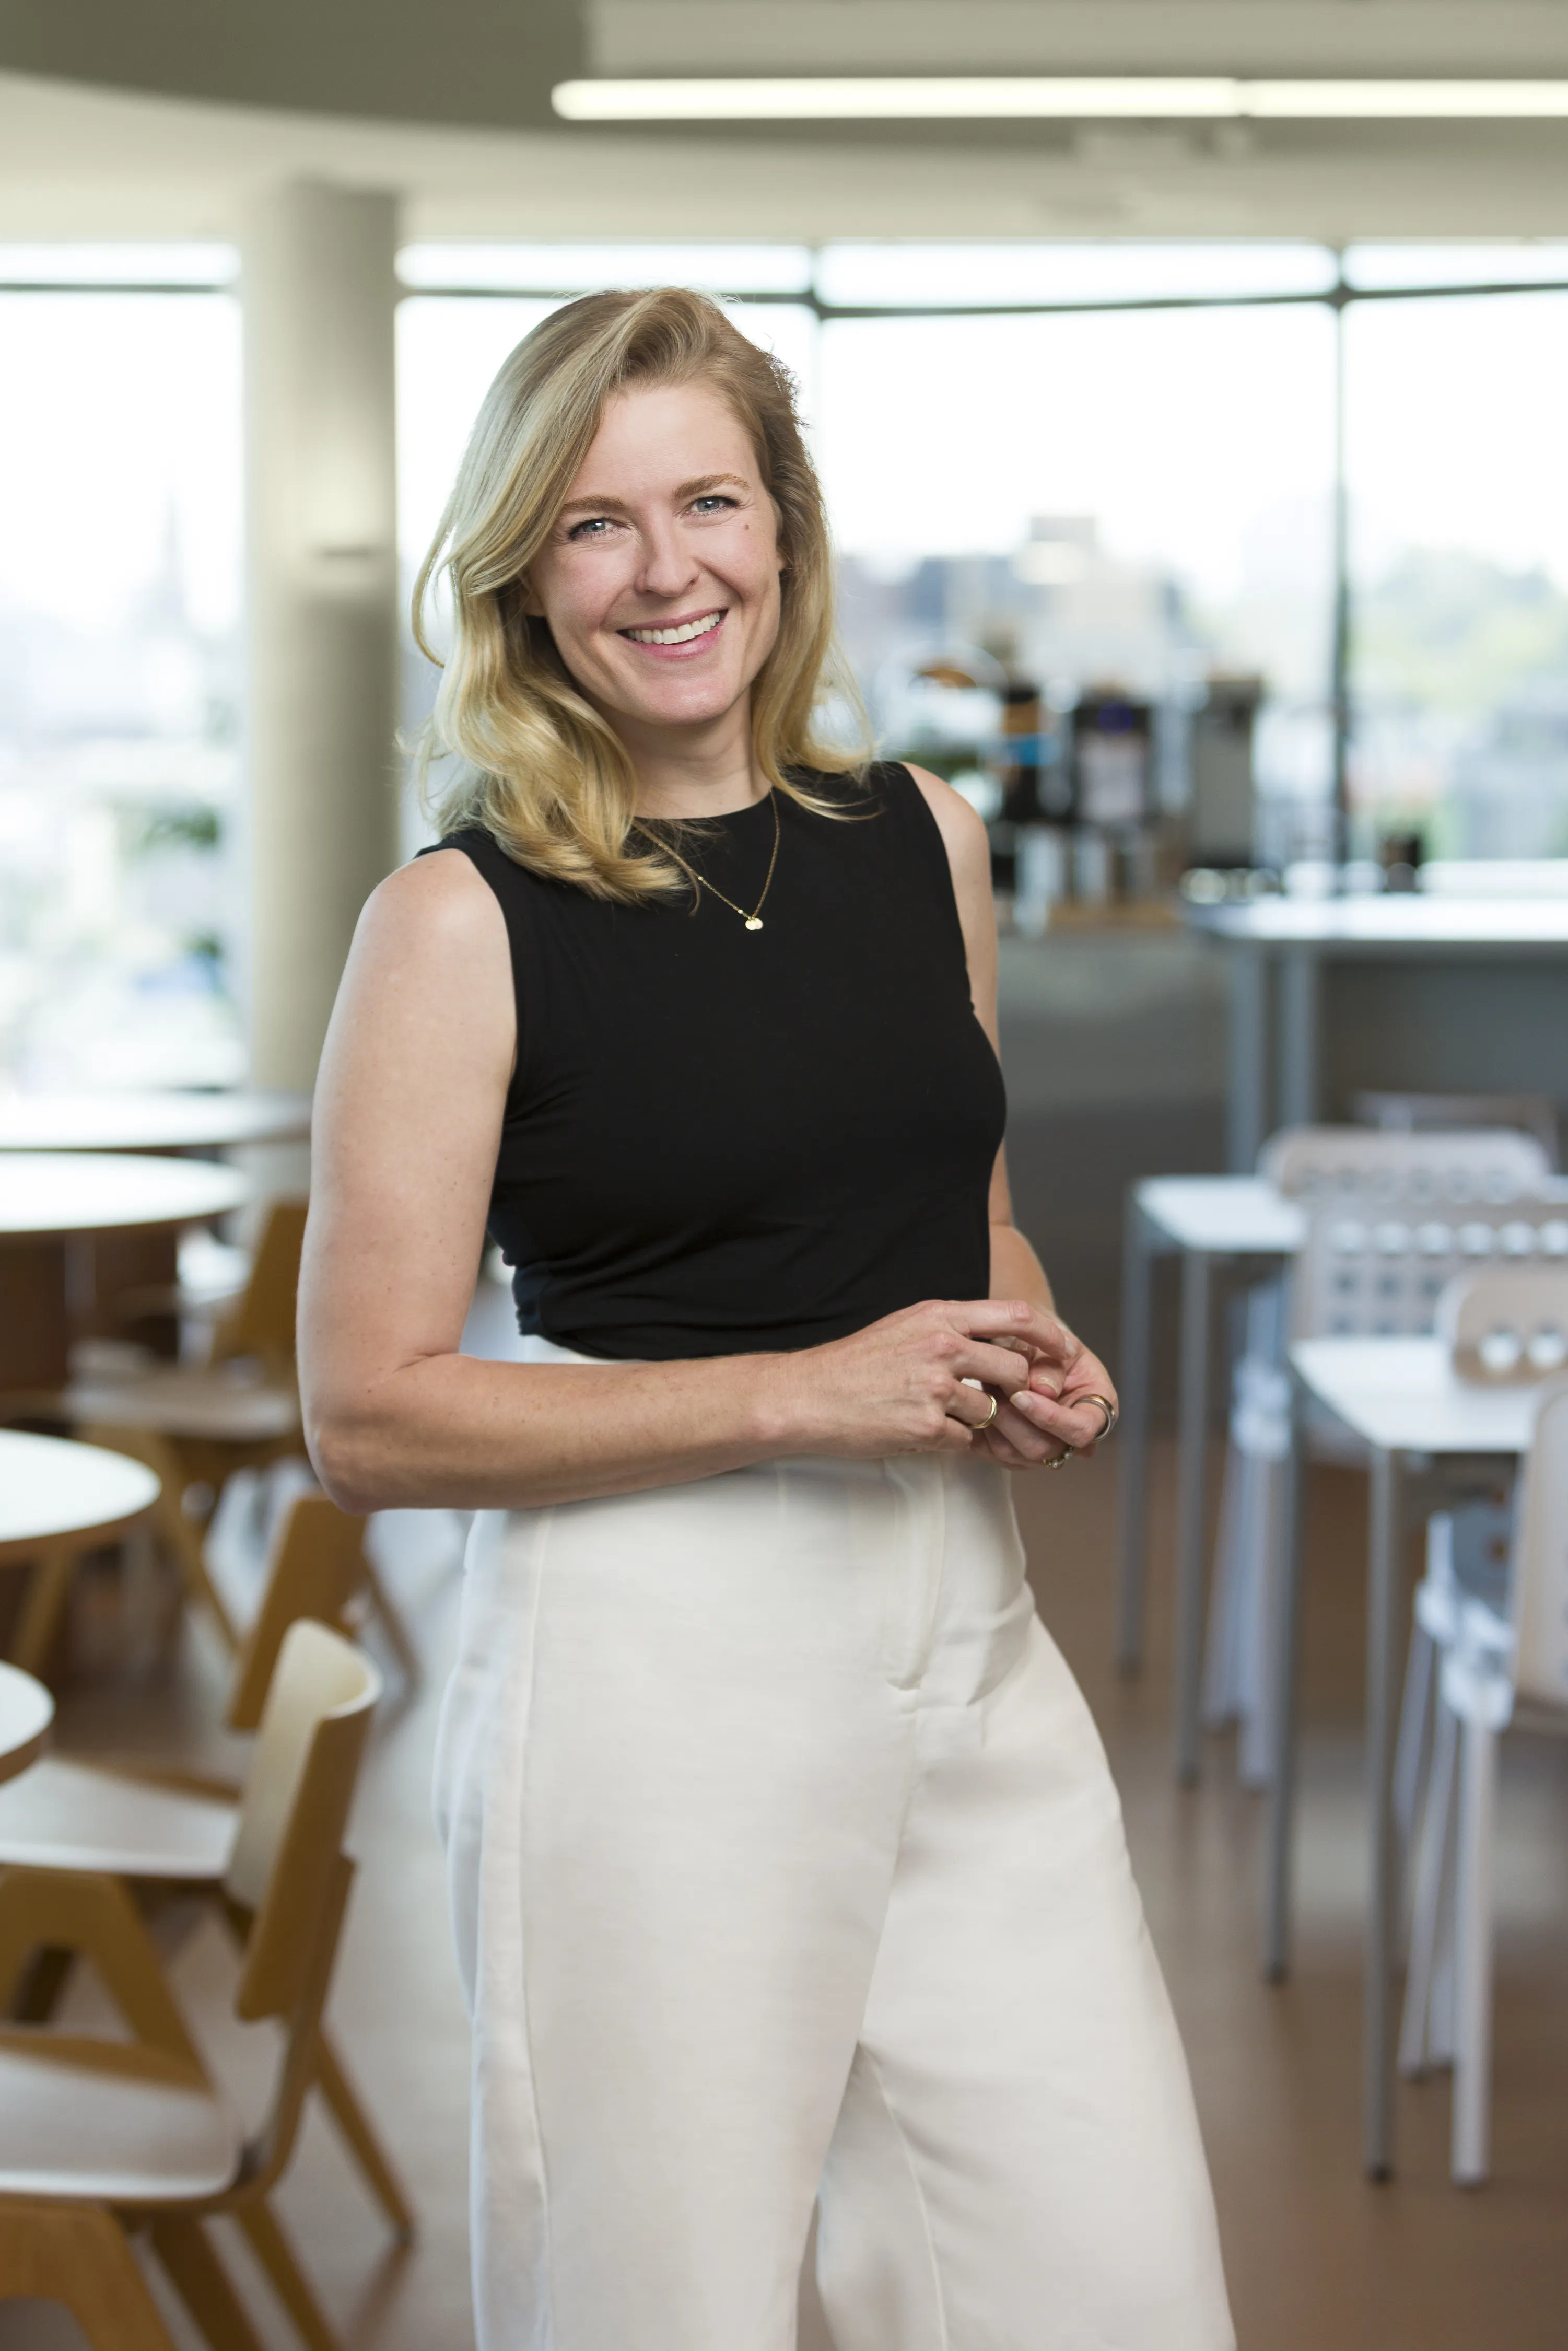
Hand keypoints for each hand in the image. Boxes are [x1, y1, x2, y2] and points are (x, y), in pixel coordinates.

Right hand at [776, 1297, 1076, 1459]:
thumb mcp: (906, 1326)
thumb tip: (997, 1341)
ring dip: (973, 1421)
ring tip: (937, 1416)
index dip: (1048, 1335)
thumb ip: (951, 1328)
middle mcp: (942, 1346)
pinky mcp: (926, 1426)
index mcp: (939, 1316)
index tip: (1062, 1351)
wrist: (807, 1396)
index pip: (1016, 1315)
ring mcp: (936, 1387)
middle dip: (1015, 1391)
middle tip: (998, 1401)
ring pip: (990, 1411)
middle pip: (1016, 1370)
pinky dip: (948, 1443)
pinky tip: (918, 1432)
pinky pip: (963, 1441)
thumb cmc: (856, 1363)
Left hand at [970, 1320, 1117, 1473]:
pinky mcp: (1014, 1456)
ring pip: (1013, 1454)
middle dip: (1014, 1419)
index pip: (1082, 1430)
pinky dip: (979, 1429)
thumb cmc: (1047, 1346)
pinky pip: (990, 1454)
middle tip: (993, 1388)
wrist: (1027, 1349)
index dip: (1051, 1417)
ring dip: (993, 1420)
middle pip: (1045, 1449)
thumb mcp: (1054, 1344)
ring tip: (984, 1387)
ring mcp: (1043, 1452)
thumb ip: (1051, 1364)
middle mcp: (1072, 1440)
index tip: (1021, 1394)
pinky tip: (975, 1403)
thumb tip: (1043, 1389)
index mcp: (1098, 1412)